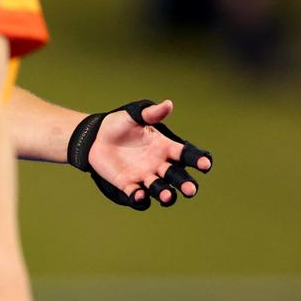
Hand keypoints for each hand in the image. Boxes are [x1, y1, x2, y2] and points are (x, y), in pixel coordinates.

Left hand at [83, 99, 212, 209]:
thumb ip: (150, 113)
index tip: (205, 165)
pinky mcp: (128, 184)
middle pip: (177, 176)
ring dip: (166, 194)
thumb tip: (168, 104)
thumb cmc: (117, 125)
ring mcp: (144, 176)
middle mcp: (158, 164)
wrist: (94, 137)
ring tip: (167, 196)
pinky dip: (140, 197)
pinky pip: (137, 194)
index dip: (197, 160)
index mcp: (164, 147)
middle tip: (191, 190)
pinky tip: (139, 194)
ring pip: (161, 189)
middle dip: (185, 184)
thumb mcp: (133, 116)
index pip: (185, 154)